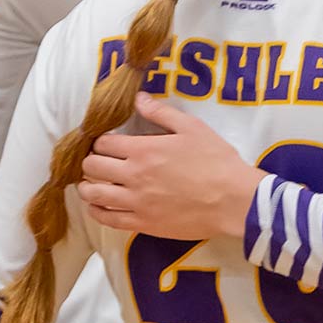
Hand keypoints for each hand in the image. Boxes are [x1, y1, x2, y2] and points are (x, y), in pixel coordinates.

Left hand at [77, 94, 261, 239]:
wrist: (233, 200)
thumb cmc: (217, 161)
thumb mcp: (193, 128)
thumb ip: (162, 113)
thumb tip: (138, 98)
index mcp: (144, 150)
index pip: (103, 143)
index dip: (101, 141)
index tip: (108, 143)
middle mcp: (133, 176)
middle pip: (91, 167)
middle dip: (91, 162)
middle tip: (100, 162)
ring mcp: (135, 202)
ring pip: (93, 195)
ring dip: (88, 187)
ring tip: (94, 184)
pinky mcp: (142, 223)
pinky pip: (107, 219)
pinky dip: (97, 211)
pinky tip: (100, 206)